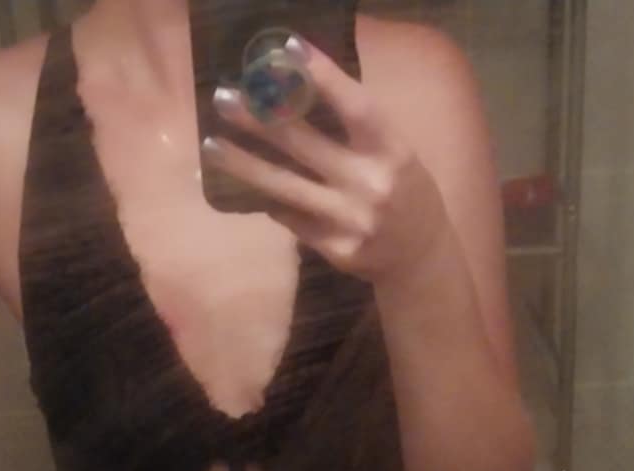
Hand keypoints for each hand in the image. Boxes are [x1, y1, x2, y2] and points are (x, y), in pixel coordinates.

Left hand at [204, 38, 448, 282]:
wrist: (422, 256)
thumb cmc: (402, 188)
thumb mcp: (392, 150)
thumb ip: (354, 125)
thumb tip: (297, 85)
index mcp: (392, 150)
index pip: (355, 107)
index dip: (323, 77)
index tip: (286, 50)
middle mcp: (371, 184)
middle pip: (306, 145)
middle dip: (260, 119)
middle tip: (223, 99)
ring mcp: (351, 221)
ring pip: (287, 188)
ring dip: (245, 166)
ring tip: (212, 146)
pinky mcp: (336, 250)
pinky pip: (292, 220)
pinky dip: (271, 201)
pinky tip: (251, 187)